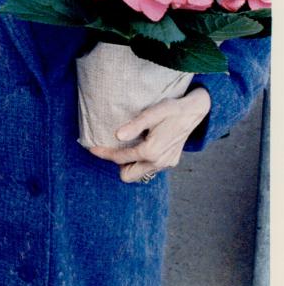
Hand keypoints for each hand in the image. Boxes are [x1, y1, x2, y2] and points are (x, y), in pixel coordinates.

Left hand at [89, 87, 210, 182]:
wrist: (194, 111)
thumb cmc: (171, 109)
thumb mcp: (151, 113)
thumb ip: (135, 126)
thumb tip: (117, 136)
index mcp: (151, 151)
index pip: (120, 158)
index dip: (104, 153)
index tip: (92, 149)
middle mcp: (159, 161)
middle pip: (128, 176)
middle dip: (118, 164)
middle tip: (114, 148)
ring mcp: (166, 164)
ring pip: (140, 174)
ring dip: (131, 164)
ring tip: (127, 148)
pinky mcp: (171, 162)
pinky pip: (151, 168)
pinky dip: (142, 162)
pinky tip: (142, 147)